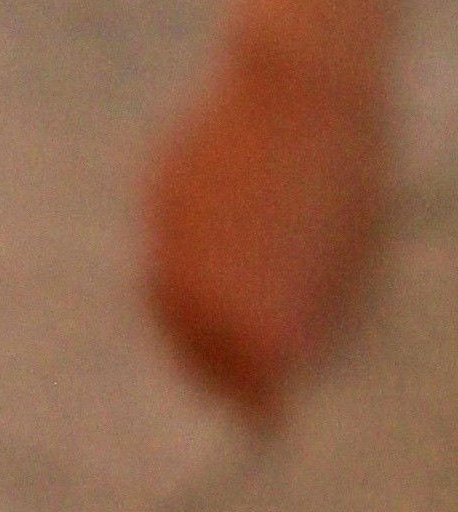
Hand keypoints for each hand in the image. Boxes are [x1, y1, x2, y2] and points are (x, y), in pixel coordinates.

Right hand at [145, 28, 388, 414]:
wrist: (302, 90)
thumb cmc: (348, 190)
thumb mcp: (356, 276)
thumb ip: (319, 331)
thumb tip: (292, 366)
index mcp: (255, 320)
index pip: (246, 393)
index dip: (256, 410)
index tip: (266, 421)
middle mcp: (199, 290)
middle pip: (192, 353)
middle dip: (209, 373)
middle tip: (229, 384)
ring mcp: (169, 239)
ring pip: (164, 301)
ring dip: (184, 323)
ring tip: (211, 327)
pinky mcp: (156, 193)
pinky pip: (161, 248)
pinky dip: (180, 265)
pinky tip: (210, 253)